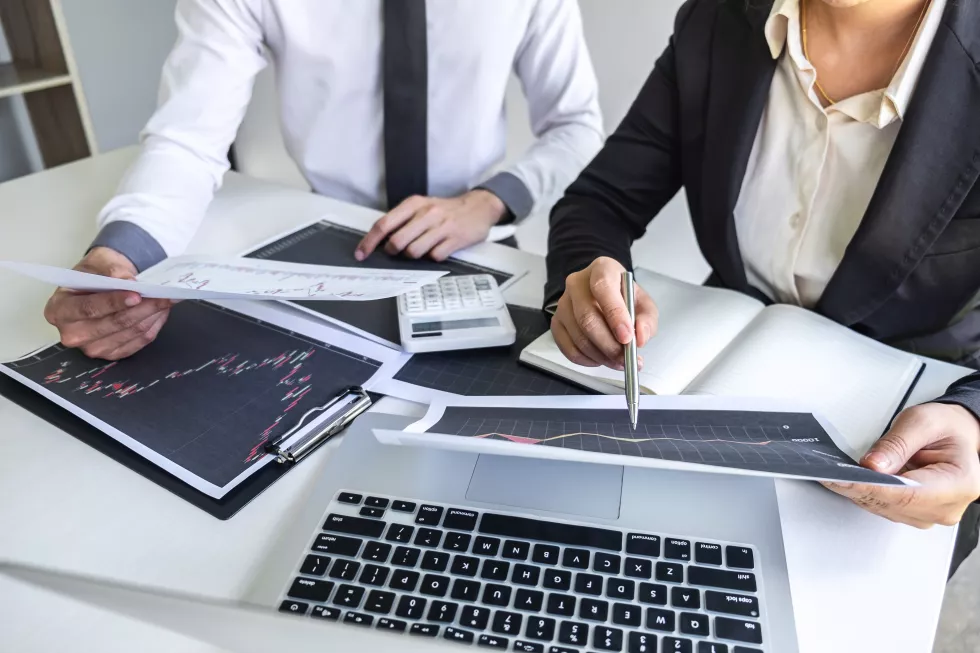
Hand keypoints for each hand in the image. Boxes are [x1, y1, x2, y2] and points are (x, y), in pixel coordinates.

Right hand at [43, 247, 172, 359]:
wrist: (102, 282)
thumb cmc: (95, 272)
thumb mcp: (98, 261)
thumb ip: (110, 269)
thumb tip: (127, 280)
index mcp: (59, 310)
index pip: (89, 308)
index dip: (114, 302)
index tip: (137, 294)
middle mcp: (72, 333)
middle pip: (113, 323)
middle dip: (142, 308)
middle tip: (163, 295)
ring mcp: (92, 347)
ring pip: (131, 333)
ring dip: (152, 315)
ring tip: (167, 299)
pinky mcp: (112, 354)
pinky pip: (139, 342)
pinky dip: (154, 325)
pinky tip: (161, 311)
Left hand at [355, 190, 506, 261]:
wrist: (478, 207)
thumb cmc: (445, 210)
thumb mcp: (422, 207)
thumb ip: (402, 220)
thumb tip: (379, 241)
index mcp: (414, 204)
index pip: (384, 224)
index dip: (369, 242)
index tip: (361, 254)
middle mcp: (427, 213)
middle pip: (397, 241)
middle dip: (394, 251)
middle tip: (398, 251)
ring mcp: (442, 227)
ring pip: (414, 252)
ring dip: (414, 255)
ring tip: (423, 247)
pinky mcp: (455, 239)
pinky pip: (434, 256)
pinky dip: (433, 256)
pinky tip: (438, 248)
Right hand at [550, 256, 658, 370]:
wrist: (605, 298)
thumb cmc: (624, 299)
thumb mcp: (643, 304)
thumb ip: (647, 320)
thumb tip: (640, 337)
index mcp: (602, 269)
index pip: (603, 288)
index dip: (615, 315)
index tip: (627, 337)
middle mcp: (577, 283)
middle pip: (587, 317)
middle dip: (608, 344)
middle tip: (624, 357)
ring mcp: (563, 303)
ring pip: (578, 336)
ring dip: (600, 355)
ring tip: (618, 361)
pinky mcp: (557, 322)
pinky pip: (568, 348)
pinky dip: (587, 360)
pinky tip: (601, 359)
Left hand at [822, 403, 979, 527]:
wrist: (958, 434)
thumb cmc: (947, 428)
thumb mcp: (922, 422)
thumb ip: (897, 443)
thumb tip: (873, 465)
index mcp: (959, 483)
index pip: (907, 494)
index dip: (871, 487)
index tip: (843, 479)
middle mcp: (945, 506)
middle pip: (892, 504)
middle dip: (857, 487)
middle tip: (828, 473)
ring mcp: (930, 514)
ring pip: (883, 508)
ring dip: (858, 491)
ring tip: (835, 474)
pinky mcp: (915, 513)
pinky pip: (883, 506)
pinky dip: (865, 493)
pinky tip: (850, 480)